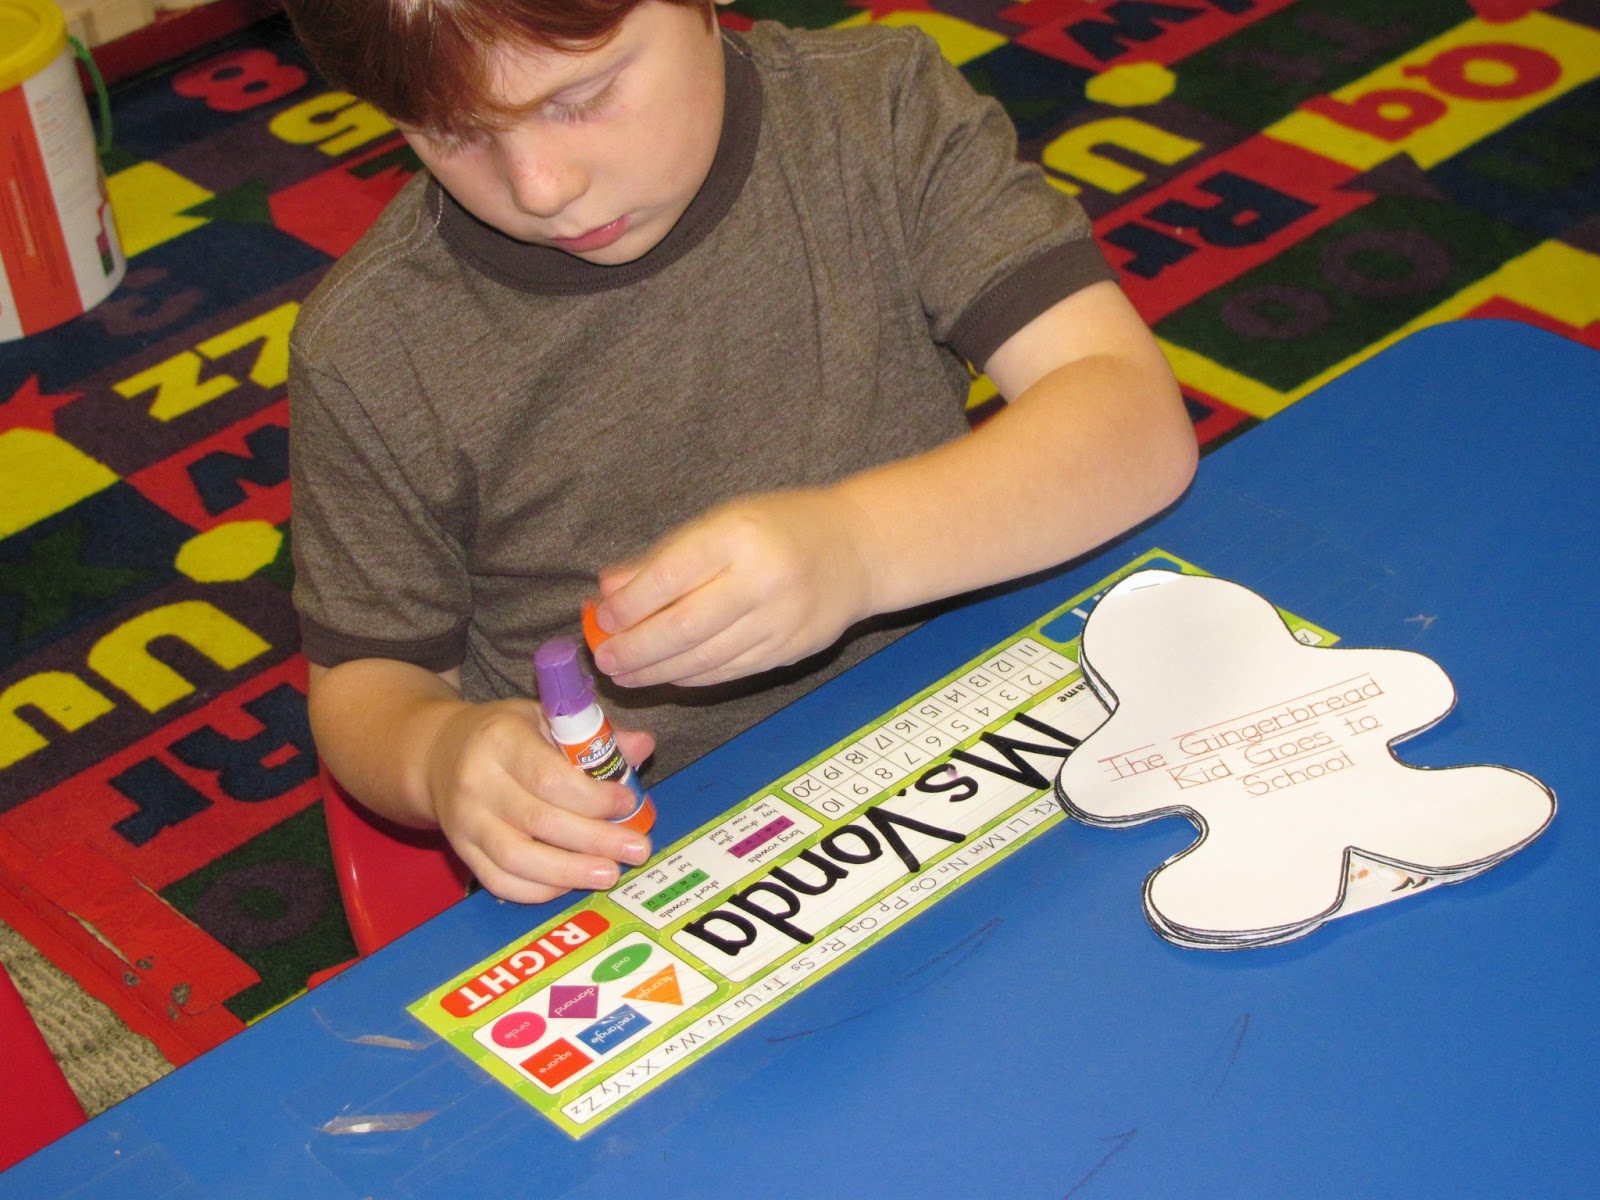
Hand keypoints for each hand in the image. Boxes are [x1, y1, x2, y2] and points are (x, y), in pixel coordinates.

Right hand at [422, 698, 655, 903]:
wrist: (439, 753)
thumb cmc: (505, 734)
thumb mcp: (545, 719)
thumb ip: (594, 736)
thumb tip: (644, 746)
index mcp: (500, 739)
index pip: (550, 777)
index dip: (593, 797)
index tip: (628, 803)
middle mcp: (477, 781)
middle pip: (540, 821)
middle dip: (595, 840)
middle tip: (636, 849)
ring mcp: (465, 821)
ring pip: (517, 858)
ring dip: (569, 871)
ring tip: (609, 873)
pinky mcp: (461, 851)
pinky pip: (499, 881)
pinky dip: (538, 890)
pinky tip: (571, 885)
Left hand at [590, 488, 876, 686]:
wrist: (858, 550)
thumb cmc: (780, 528)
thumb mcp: (722, 522)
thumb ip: (665, 557)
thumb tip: (608, 591)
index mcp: (740, 535)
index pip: (672, 575)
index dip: (631, 604)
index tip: (602, 617)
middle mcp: (762, 579)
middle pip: (685, 626)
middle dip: (637, 648)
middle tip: (605, 659)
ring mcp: (779, 620)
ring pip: (705, 657)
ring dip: (657, 670)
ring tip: (625, 674)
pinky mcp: (788, 650)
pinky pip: (728, 671)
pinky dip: (691, 676)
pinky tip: (666, 675)